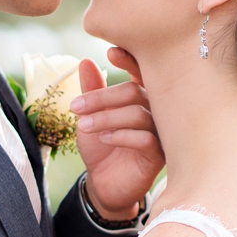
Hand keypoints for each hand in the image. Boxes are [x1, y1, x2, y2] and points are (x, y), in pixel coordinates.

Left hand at [71, 49, 164, 220]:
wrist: (104, 184)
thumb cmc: (101, 147)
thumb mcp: (91, 117)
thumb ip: (92, 90)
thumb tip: (85, 61)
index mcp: (141, 97)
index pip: (141, 72)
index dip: (130, 59)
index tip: (110, 52)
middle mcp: (155, 112)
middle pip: (135, 92)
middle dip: (102, 98)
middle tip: (76, 106)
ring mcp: (160, 133)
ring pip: (138, 114)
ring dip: (107, 117)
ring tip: (83, 126)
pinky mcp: (159, 155)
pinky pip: (146, 139)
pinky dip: (121, 136)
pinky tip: (104, 139)